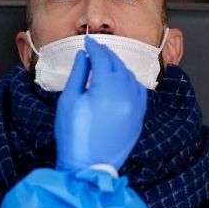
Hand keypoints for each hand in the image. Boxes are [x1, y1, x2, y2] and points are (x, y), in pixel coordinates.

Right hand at [55, 36, 146, 172]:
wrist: (89, 166)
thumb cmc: (73, 135)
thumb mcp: (68, 101)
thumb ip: (77, 75)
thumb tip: (83, 56)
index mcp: (106, 89)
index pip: (102, 59)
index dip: (94, 48)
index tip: (87, 41)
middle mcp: (126, 94)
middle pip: (117, 65)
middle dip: (106, 54)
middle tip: (95, 49)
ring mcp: (136, 106)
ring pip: (130, 76)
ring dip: (118, 66)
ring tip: (105, 63)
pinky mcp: (139, 116)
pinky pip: (138, 91)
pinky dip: (129, 81)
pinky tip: (120, 80)